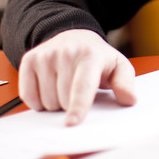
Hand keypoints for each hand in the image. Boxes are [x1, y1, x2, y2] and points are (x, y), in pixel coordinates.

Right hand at [18, 29, 135, 125]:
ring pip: (46, 101)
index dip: (78, 106)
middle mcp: (65, 52)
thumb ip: (125, 83)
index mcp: (90, 55)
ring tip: (65, 88)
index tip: (73, 122)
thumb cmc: (97, 58)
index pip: (82, 86)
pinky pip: (28, 96)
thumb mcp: (118, 66)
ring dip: (55, 104)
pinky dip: (38, 101)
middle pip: (63, 100)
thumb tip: (129, 100)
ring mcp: (45, 55)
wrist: (75, 36)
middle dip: (71, 106)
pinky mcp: (29, 59)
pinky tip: (49, 88)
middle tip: (78, 93)